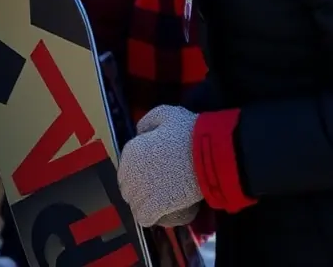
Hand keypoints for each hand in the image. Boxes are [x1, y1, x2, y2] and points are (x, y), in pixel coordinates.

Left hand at [117, 105, 200, 227]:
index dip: (135, 172)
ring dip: (142, 204)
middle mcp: (132, 170)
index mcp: (132, 149)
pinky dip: (148, 217)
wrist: (208, 154)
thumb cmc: (188, 131)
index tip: (148, 173)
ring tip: (155, 203)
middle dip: (137, 189)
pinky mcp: (156, 206)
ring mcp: (143, 189)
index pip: (124, 168)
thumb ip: (148, 121)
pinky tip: (157, 214)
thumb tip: (140, 132)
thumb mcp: (165, 114)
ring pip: (133, 204)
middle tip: (153, 189)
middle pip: (126, 187)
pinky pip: (144, 218)